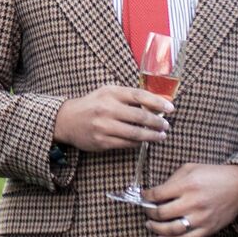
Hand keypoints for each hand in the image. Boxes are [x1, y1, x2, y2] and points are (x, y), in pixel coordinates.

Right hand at [53, 84, 169, 154]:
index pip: (139, 95)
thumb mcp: (108, 93)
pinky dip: (138, 143)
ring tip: (161, 136)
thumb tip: (156, 104)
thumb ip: (129, 97)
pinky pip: (126, 144)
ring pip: (135, 133)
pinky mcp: (102, 141)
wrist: (67, 120)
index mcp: (111, 93)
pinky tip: (144, 141)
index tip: (170, 108)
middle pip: (140, 116)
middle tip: (166, 126)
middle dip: (158, 122)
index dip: (158, 102)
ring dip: (152, 135)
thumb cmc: (93, 105)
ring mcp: (104, 126)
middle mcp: (107, 108)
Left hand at [143, 161, 237, 236]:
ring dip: (156, 229)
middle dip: (148, 212)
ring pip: (171, 229)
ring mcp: (201, 218)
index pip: (158, 194)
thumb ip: (172, 179)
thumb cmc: (213, 174)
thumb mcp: (191, 168)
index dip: (145, 196)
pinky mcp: (207, 229)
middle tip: (145, 210)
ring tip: (149, 224)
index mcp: (188, 185)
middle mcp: (193, 203)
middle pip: (161, 213)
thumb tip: (155, 192)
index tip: (142, 196)